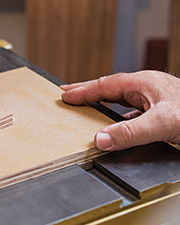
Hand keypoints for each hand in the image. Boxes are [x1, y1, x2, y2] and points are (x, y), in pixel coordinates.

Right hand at [61, 70, 179, 150]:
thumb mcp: (161, 124)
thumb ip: (130, 133)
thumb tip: (99, 140)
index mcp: (145, 84)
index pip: (106, 85)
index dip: (83, 90)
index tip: (64, 95)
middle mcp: (148, 90)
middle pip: (111, 89)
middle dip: (88, 92)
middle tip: (69, 95)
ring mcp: (155, 102)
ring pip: (121, 102)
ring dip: (102, 106)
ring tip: (86, 109)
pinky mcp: (162, 115)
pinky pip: (132, 115)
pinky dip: (118, 120)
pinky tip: (115, 129)